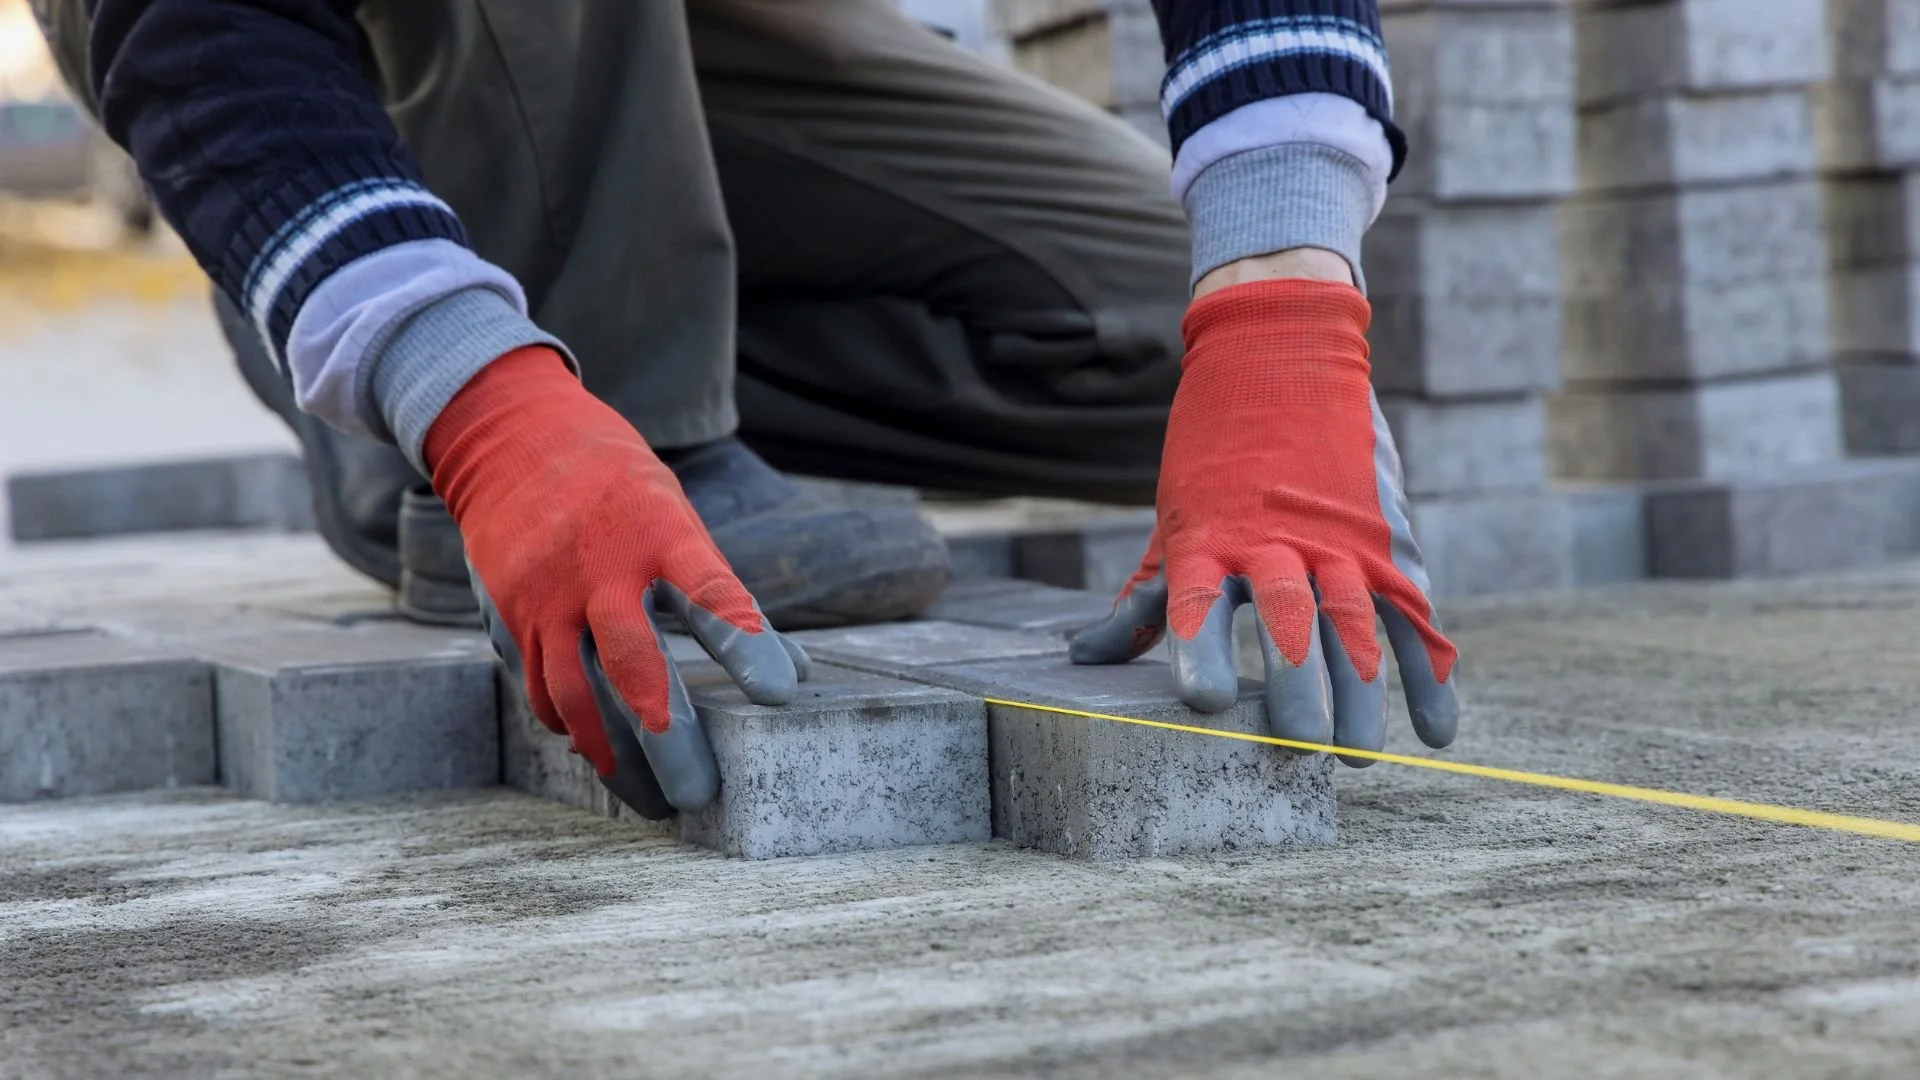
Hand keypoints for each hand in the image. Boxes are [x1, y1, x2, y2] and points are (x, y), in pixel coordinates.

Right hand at [426, 346, 806, 816]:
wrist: (512, 441)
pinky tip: (599, 751)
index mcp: (657, 530)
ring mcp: (546, 594)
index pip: (709, 591)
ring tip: (652, 800)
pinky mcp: (510, 615)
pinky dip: (572, 726)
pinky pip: (539, 688)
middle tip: (700, 794)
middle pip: (633, 660)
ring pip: (575, 694)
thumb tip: (794, 673)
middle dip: (667, 733)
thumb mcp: (677, 516)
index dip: (745, 642)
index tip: (779, 694)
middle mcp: (598, 567)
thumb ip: (724, 594)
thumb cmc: (620, 489)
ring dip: (615, 754)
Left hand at [1069, 277, 1458, 762]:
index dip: (1200, 652)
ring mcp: (1339, 537)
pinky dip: (1431, 673)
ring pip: (1355, 620)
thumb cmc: (1213, 453)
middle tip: (1300, 747)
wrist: (1281, 352)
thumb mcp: (1174, 519)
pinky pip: (1413, 613)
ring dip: (1361, 692)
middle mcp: (1278, 538)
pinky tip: (1436, 730)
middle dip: (1298, 686)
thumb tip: (1087, 659)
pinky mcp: (1386, 540)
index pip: (1201, 601)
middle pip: (1290, 619)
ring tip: (1357, 754)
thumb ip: (1146, 598)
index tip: (1202, 704)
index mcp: (1212, 535)